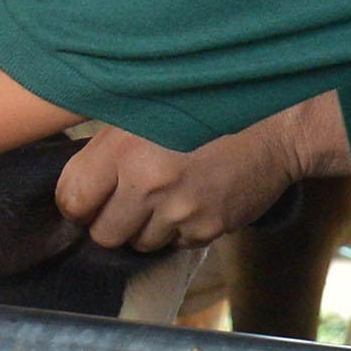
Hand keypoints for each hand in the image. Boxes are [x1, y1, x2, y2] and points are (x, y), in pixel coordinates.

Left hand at [55, 116, 300, 252]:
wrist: (277, 122)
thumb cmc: (207, 105)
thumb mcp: (145, 106)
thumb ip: (108, 144)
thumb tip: (77, 182)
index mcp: (123, 149)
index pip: (73, 200)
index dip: (77, 203)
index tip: (87, 198)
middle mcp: (148, 184)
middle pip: (104, 234)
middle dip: (110, 221)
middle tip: (123, 202)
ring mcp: (180, 211)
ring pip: (140, 244)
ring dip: (145, 228)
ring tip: (162, 197)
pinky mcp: (208, 228)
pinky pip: (177, 245)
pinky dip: (178, 230)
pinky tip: (191, 200)